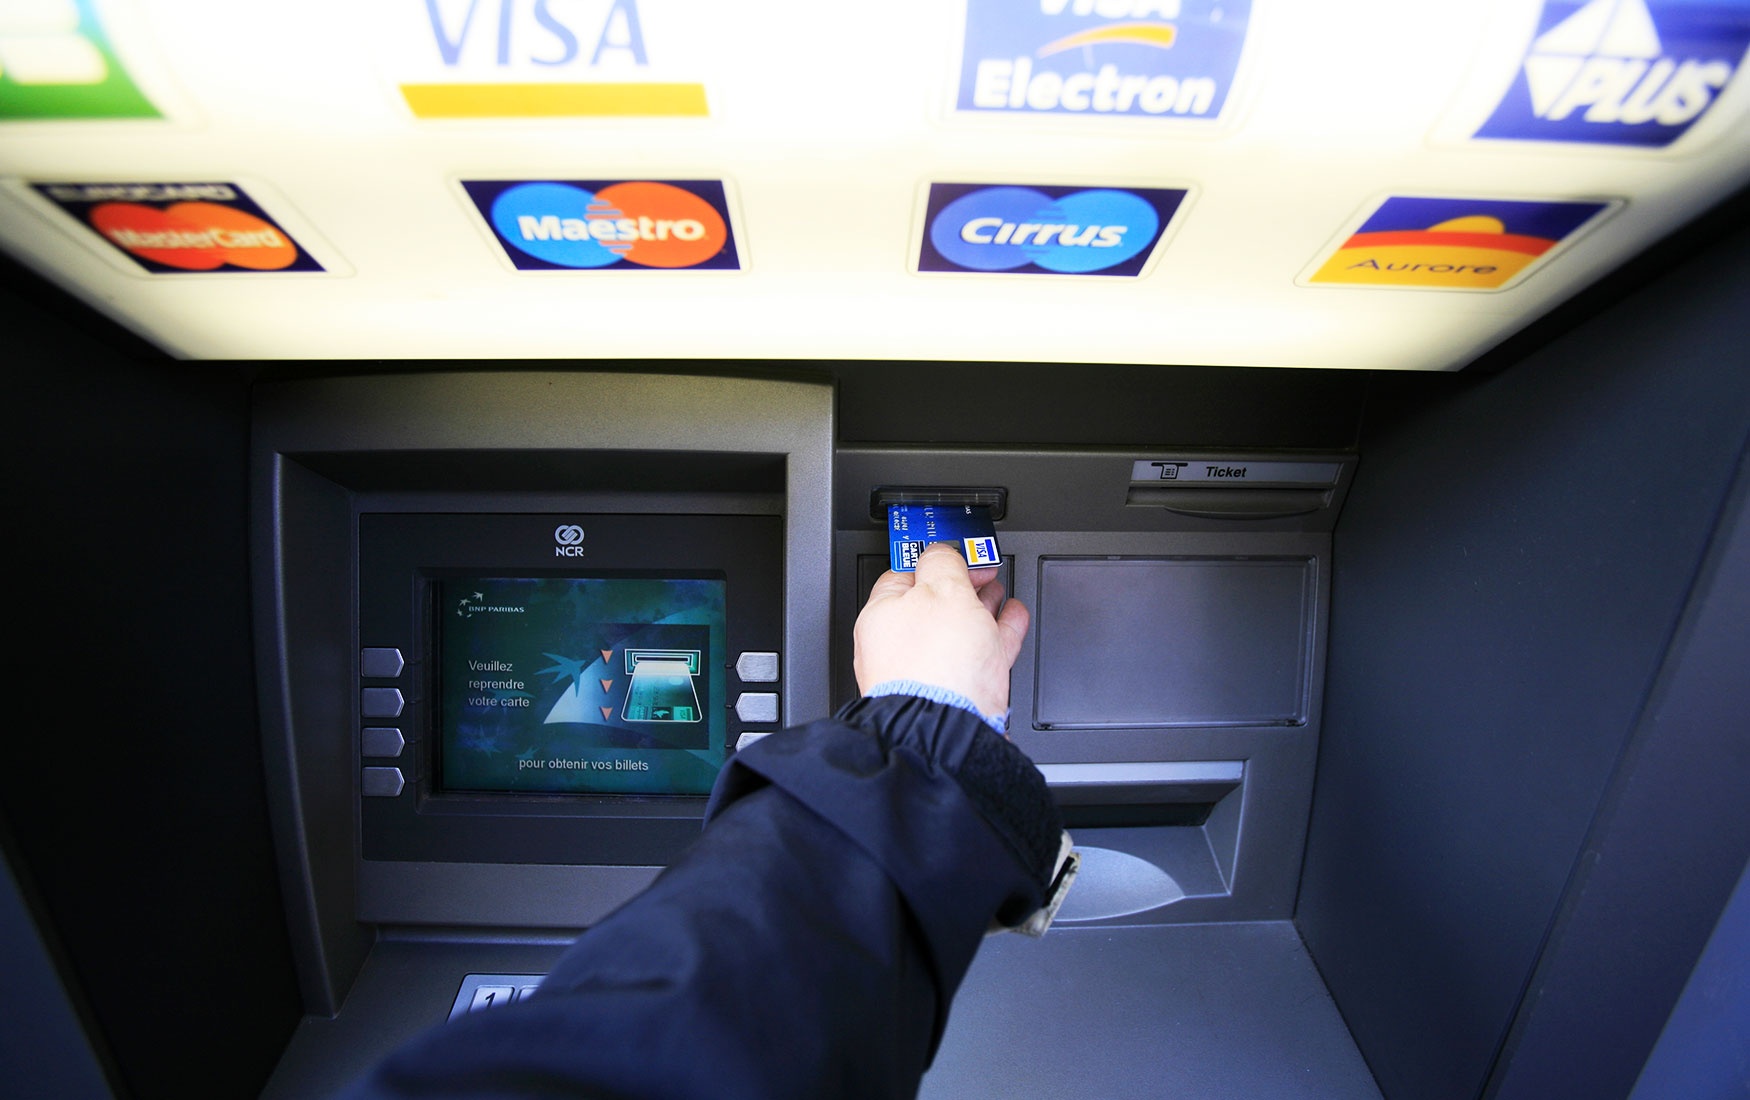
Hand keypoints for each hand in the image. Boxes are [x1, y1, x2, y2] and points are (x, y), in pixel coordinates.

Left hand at [853, 543, 1030, 719]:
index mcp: (882, 617)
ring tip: (1000, 592)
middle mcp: (899, 647)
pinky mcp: (957, 692)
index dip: (934, 559)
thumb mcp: (943, 590)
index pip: (904, 574)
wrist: (949, 728)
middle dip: (962, 585)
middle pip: (934, 604)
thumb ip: (943, 564)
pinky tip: (1013, 619)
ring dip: (983, 607)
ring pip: (960, 629)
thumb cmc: (934, 664)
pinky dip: (999, 632)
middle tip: (983, 571)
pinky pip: (980, 654)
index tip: (956, 551)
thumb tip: (942, 553)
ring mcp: (928, 672)